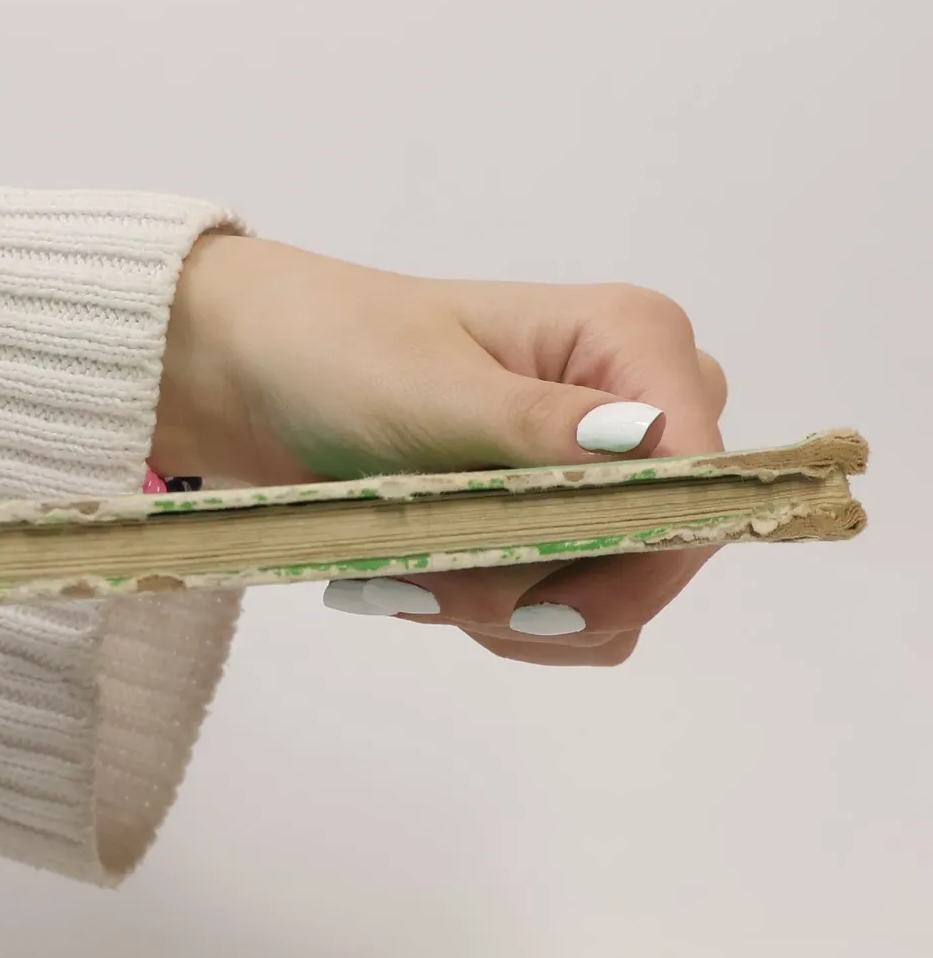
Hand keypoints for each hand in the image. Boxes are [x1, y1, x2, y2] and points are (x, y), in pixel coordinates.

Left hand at [153, 236, 729, 665]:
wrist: (255, 375)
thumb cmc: (338, 354)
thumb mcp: (431, 389)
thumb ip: (539, 427)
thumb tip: (645, 438)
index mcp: (633, 340)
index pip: (702, 477)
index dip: (641, 554)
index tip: (536, 599)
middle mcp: (640, 404)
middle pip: (662, 551)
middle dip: (548, 588)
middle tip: (426, 582)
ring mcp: (599, 473)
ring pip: (614, 600)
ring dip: (504, 610)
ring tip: (401, 575)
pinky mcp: (552, 525)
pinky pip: (567, 614)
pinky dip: (489, 617)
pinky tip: (412, 582)